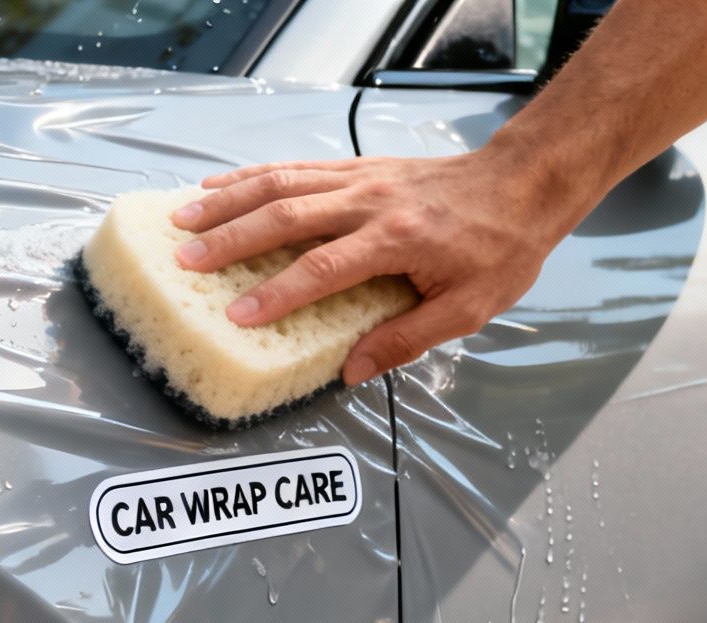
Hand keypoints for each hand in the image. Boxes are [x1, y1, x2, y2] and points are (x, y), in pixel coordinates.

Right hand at [169, 148, 591, 385]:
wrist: (523, 183)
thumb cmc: (501, 249)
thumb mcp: (467, 309)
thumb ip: (406, 339)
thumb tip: (352, 371)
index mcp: (396, 240)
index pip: (324, 269)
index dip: (278, 294)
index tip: (237, 316)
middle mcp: (370, 202)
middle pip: (287, 215)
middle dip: (231, 238)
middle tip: (185, 260)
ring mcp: (361, 178)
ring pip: (281, 182)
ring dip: (229, 200)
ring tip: (183, 219)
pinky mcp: (358, 167)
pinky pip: (296, 168)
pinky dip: (252, 176)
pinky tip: (221, 187)